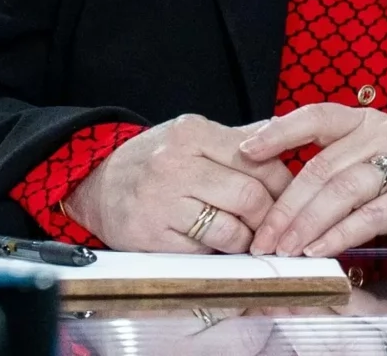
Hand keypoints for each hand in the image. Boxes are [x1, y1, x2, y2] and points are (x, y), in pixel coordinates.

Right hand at [64, 115, 294, 253]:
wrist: (95, 183)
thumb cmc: (154, 160)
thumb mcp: (192, 135)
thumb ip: (238, 137)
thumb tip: (286, 133)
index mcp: (192, 134)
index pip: (259, 160)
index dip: (283, 183)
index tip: (291, 196)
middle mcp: (174, 165)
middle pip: (248, 196)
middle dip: (269, 216)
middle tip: (273, 224)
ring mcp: (159, 203)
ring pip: (229, 230)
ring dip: (245, 240)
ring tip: (248, 238)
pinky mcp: (148, 236)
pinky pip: (200, 252)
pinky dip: (215, 253)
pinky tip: (215, 246)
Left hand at [240, 104, 386, 256]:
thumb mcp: (364, 161)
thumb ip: (326, 165)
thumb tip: (268, 182)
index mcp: (363, 122)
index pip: (316, 117)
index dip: (280, 132)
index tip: (246, 151)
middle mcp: (383, 134)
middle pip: (321, 168)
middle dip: (285, 207)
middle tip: (261, 239)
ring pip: (341, 191)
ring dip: (307, 224)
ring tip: (285, 250)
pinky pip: (370, 216)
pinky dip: (340, 235)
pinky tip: (320, 250)